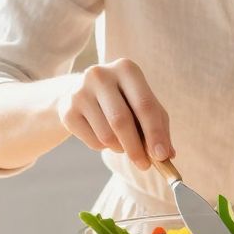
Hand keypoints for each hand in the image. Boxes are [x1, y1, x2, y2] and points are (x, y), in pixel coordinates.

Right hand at [55, 58, 172, 170]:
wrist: (82, 93)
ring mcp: (80, 91)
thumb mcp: (143, 105)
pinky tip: (104, 136)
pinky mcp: (67, 110)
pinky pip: (92, 141)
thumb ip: (159, 127)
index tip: (161, 156)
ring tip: (122, 144)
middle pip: (122, 120)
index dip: (155, 133)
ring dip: (120, 148)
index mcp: (126, 68)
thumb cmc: (122, 99)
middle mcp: (100, 75)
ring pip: (106, 135)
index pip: (144, 105)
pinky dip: (104, 147)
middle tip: (145, 165)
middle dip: (136, 148)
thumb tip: (167, 155)